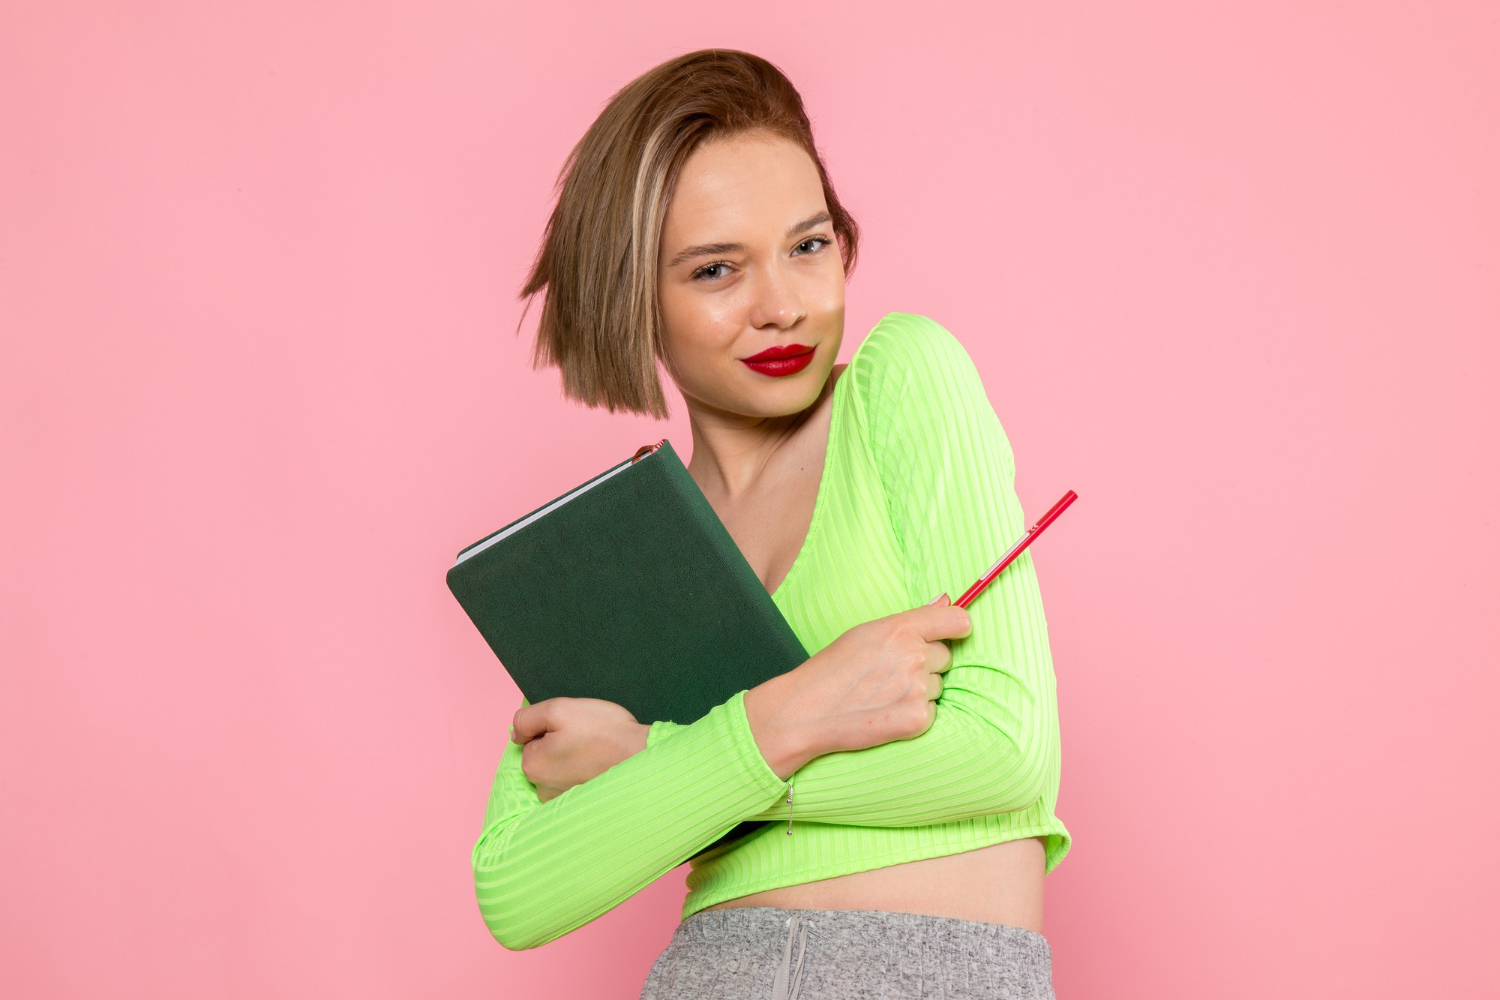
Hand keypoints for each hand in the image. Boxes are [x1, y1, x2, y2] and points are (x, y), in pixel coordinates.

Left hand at [511, 697, 648, 801]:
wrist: (641, 753)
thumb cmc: (602, 730)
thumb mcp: (558, 709)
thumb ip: (527, 717)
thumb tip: (515, 732)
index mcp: (532, 765)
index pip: (529, 738)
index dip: (549, 726)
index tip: (571, 726)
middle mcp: (543, 788)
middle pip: (543, 754)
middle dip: (558, 742)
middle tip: (584, 735)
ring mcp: (562, 797)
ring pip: (558, 766)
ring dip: (571, 755)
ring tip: (593, 748)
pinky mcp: (580, 800)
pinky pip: (573, 778)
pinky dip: (583, 769)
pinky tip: (598, 761)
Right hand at [745, 594, 971, 775]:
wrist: (806, 712)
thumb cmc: (832, 669)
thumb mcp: (866, 632)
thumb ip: (911, 618)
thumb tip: (947, 601)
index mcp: (900, 628)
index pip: (958, 620)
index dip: (957, 628)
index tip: (950, 635)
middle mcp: (913, 655)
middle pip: (945, 656)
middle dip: (926, 664)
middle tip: (890, 674)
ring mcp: (917, 688)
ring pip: (938, 686)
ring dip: (919, 691)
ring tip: (883, 694)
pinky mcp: (917, 719)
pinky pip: (931, 711)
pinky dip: (913, 714)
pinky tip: (886, 712)